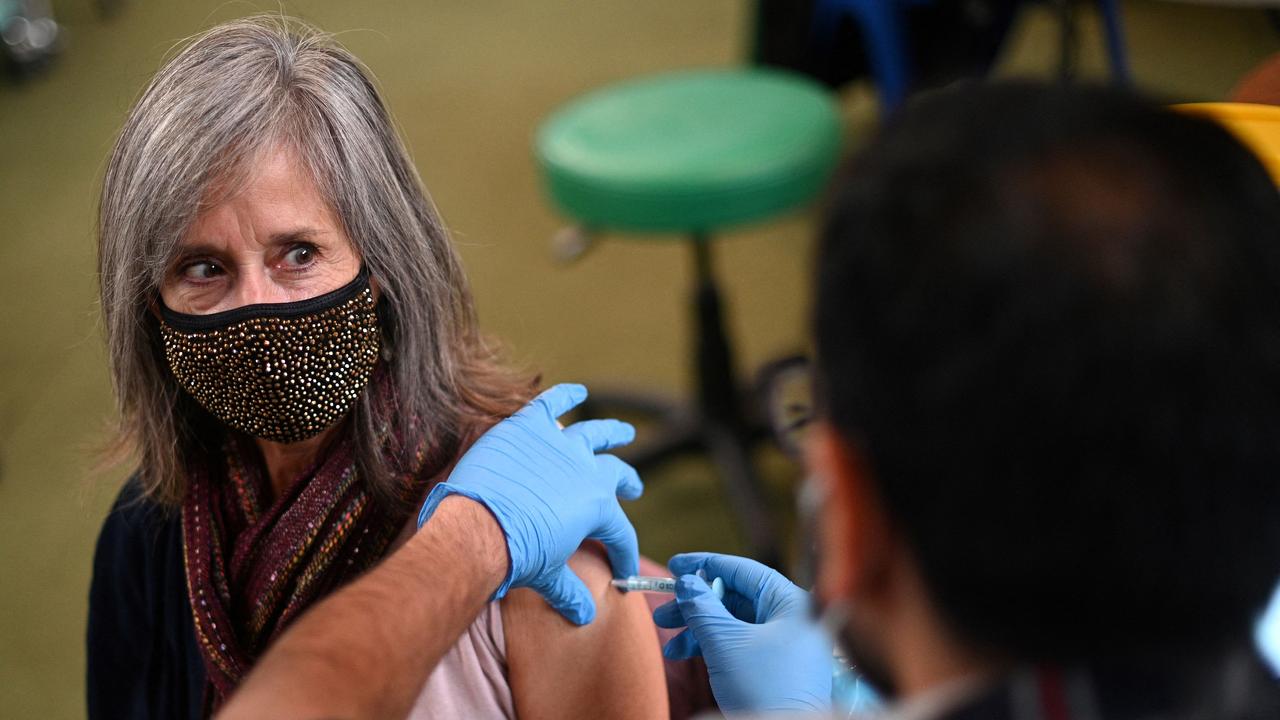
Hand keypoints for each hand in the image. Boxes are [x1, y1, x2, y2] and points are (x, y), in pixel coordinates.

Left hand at [417, 384, 642, 624]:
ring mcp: (558, 446)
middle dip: (626, 481)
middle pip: (615, 473)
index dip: (624, 552)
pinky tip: (576, 390)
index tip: (621, 569)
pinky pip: (552, 403)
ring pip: (593, 432)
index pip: (619, 532)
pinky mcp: (528, 427)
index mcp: (597, 507)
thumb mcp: (546, 577)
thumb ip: (569, 592)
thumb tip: (584, 615)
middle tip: (632, 485)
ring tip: (621, 432)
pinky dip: (566, 394)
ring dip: (610, 432)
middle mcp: (586, 471)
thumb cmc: (515, 555)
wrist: (478, 529)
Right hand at [653, 552, 831, 713]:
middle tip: (665, 609)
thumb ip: (702, 607)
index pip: (744, 571)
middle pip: (736, 598)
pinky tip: (684, 653)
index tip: (676, 566)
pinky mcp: (775, 666)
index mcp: (791, 603)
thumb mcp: (725, 643)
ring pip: (735, 623)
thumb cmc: (764, 688)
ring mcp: (786, 644)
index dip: (705, 565)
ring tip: (669, 640)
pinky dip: (712, 646)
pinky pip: (740, 644)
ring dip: (699, 628)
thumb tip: (686, 582)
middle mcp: (792, 619)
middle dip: (696, 605)